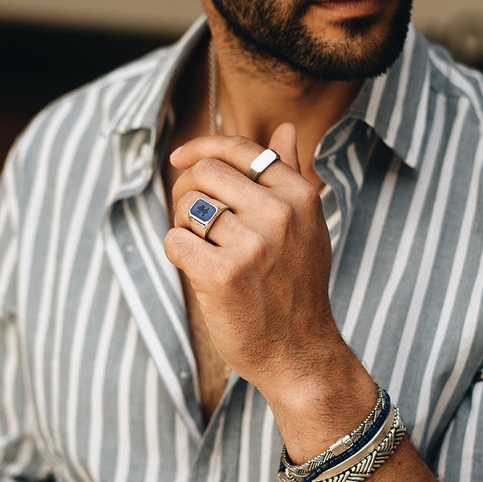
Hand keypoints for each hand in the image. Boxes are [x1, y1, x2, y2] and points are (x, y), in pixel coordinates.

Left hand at [164, 122, 341, 406]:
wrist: (299, 353)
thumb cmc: (296, 289)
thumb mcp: (308, 228)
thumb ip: (291, 175)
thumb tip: (287, 128)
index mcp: (300, 195)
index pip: (241, 150)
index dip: (202, 147)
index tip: (180, 158)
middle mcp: (279, 214)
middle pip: (204, 173)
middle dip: (188, 193)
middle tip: (193, 222)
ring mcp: (252, 244)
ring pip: (187, 208)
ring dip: (184, 227)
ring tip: (204, 251)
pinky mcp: (223, 275)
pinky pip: (175, 241)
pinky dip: (177, 254)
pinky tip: (197, 271)